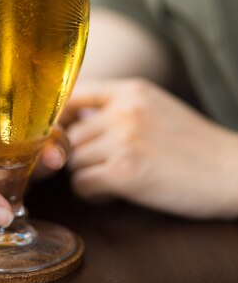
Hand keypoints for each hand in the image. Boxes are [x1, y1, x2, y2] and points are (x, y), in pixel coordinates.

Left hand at [66, 78, 237, 218]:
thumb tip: (73, 117)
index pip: (74, 94)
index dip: (62, 117)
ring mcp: (124, 140)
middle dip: (79, 151)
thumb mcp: (156, 106)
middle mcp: (123, 110)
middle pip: (70, 132)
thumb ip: (117, 105)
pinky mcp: (125, 173)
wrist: (232, 171)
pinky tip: (112, 192)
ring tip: (109, 178)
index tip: (63, 134)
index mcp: (131, 90)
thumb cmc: (194, 143)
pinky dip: (92, 192)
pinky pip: (82, 183)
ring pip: (73, 159)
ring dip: (85, 172)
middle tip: (98, 164)